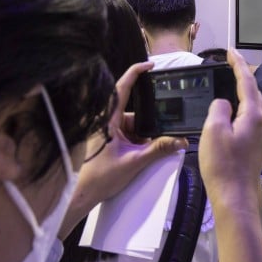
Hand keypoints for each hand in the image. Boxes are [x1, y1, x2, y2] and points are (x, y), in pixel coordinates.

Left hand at [61, 61, 187, 236]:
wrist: (81, 195)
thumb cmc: (99, 177)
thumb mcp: (134, 162)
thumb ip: (158, 149)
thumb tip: (180, 140)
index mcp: (109, 119)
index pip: (122, 87)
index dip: (135, 72)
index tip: (150, 66)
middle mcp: (107, 121)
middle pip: (135, 111)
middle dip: (149, 122)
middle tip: (158, 133)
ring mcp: (108, 131)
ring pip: (133, 125)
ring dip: (144, 136)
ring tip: (145, 152)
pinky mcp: (109, 141)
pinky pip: (129, 135)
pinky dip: (139, 142)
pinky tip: (142, 154)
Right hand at [197, 48, 261, 261]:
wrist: (235, 199)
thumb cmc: (223, 165)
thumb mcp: (213, 131)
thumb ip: (219, 110)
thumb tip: (224, 104)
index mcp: (254, 115)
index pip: (247, 81)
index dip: (238, 64)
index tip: (230, 51)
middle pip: (254, 93)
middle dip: (242, 77)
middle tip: (229, 65)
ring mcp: (261, 137)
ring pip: (252, 108)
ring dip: (242, 94)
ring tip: (228, 85)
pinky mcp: (256, 149)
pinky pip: (249, 121)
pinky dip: (240, 110)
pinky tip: (230, 114)